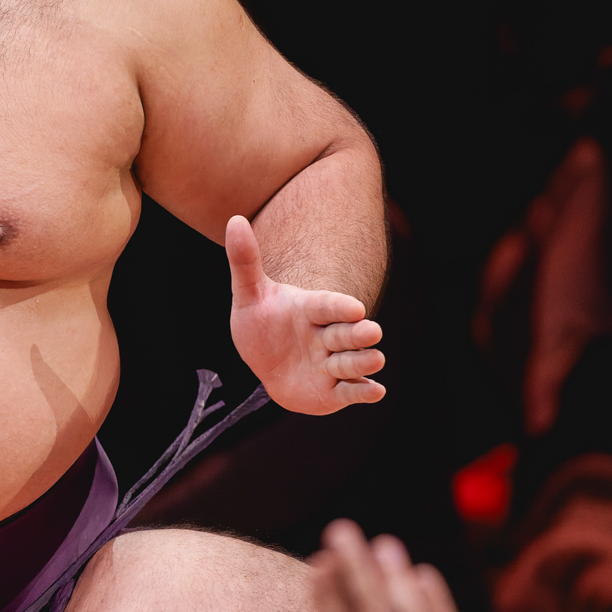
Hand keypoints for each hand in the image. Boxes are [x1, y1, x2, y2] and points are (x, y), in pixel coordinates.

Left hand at [226, 215, 384, 413]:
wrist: (266, 366)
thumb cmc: (261, 326)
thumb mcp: (248, 295)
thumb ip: (245, 261)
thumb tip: (235, 220)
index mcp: (310, 310)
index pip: (327, 306)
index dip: (339, 307)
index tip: (355, 308)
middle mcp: (326, 336)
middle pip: (345, 334)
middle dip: (358, 334)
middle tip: (371, 331)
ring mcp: (332, 364)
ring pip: (351, 362)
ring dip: (362, 361)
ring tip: (374, 357)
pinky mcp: (334, 391)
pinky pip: (351, 390)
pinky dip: (364, 391)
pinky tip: (377, 391)